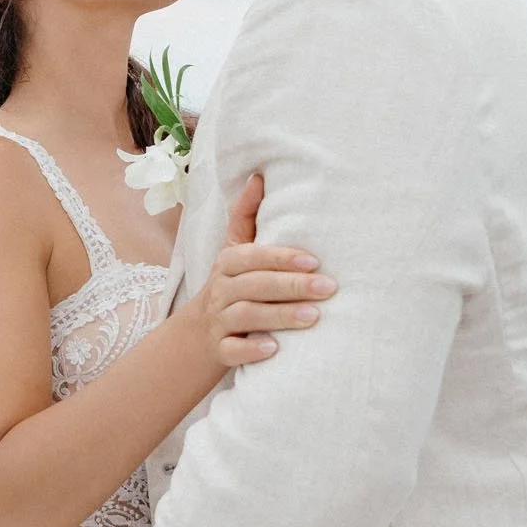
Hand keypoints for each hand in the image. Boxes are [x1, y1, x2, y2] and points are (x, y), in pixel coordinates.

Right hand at [190, 171, 336, 368]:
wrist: (197, 334)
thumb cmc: (229, 284)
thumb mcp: (234, 250)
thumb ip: (246, 215)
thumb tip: (259, 175)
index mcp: (227, 263)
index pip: (253, 257)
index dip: (282, 258)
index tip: (314, 260)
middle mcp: (221, 289)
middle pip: (254, 286)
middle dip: (291, 286)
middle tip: (329, 288)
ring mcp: (219, 321)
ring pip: (246, 317)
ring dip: (279, 316)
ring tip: (314, 317)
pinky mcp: (219, 349)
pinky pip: (232, 351)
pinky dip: (250, 350)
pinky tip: (274, 350)